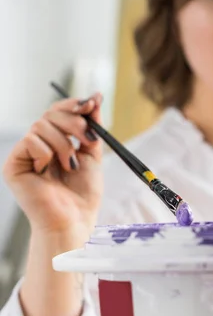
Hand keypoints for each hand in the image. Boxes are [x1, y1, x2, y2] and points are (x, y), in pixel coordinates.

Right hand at [2, 93, 103, 239]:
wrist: (74, 219)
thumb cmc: (83, 193)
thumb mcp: (92, 154)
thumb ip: (92, 127)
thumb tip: (95, 97)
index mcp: (55, 142)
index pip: (59, 112)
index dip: (75, 104)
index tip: (93, 102)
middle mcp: (38, 145)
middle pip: (50, 113)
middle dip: (73, 122)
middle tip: (86, 138)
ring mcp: (25, 154)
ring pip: (42, 126)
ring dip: (64, 144)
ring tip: (70, 165)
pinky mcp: (14, 164)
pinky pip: (31, 141)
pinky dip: (47, 153)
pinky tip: (49, 171)